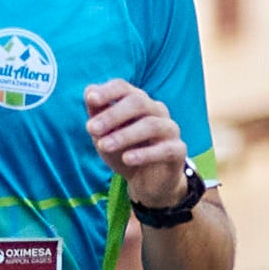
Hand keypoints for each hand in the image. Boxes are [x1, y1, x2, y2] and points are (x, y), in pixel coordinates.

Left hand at [84, 81, 193, 201]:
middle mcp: (156, 110)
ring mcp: (169, 129)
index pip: (124, 87)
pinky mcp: (178, 150)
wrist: (146, 181)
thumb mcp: (104, 135)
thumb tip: (90, 90)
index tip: (91, 100)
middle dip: (112, 115)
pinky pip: (165, 149)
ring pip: (151, 125)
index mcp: (138, 101)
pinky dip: (145, 154)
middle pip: (138, 102)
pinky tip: (127, 159)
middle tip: (91, 129)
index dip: (108, 91)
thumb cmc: (123, 151)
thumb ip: (97, 114)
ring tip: (103, 146)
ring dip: (124, 135)